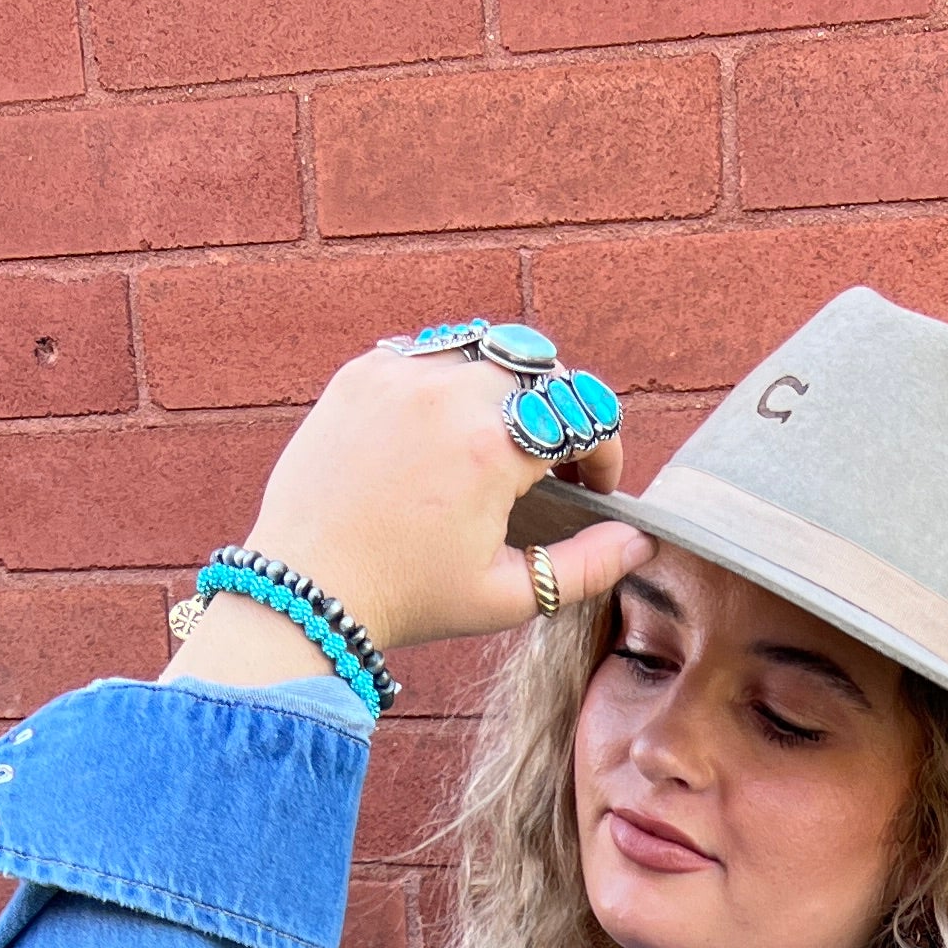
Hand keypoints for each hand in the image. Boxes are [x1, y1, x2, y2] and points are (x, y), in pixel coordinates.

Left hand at [242, 341, 649, 655]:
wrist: (307, 587)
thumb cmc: (409, 599)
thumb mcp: (507, 596)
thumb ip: (586, 567)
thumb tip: (640, 541)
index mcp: (495, 448)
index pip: (586, 414)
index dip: (605, 450)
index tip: (595, 484)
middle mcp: (451, 394)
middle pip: (542, 372)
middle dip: (560, 414)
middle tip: (550, 463)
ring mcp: (402, 374)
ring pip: (487, 348)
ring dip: (508, 386)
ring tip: (500, 437)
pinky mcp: (363, 371)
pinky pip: (429, 352)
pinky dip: (449, 381)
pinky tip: (443, 429)